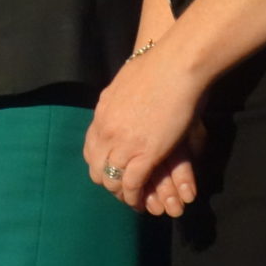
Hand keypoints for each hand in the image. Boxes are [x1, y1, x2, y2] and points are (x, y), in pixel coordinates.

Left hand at [84, 44, 207, 213]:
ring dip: (121, 194)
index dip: (100, 164)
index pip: (90, 150)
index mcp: (101, 115)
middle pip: (97, 169)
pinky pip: (132, 184)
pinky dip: (134, 196)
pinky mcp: (145, 154)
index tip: (112, 169)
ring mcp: (123, 144)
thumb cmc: (157, 68)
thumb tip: (118, 106)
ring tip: (132, 199)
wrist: (174, 65)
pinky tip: (141, 200)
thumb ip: (117, 102)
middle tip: (122, 189)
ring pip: (112, 181)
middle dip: (108, 182)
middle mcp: (106, 132)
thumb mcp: (124, 85)